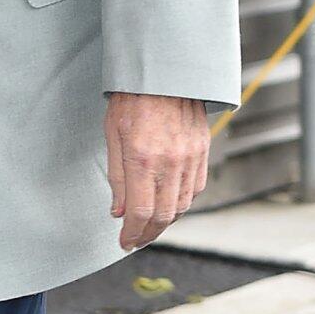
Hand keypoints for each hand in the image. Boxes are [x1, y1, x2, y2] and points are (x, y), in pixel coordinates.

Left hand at [104, 93, 209, 249]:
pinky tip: (169, 205)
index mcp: (142, 158)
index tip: (124, 242)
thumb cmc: (131, 98)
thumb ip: (116, 178)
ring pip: (182, 205)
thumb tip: (119, 212)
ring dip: (165, 222)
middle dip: (148, 234)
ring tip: (150, 226)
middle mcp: (170, 162)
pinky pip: (195, 188)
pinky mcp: (202, 151)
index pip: (140, 212)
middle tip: (135, 240)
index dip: (131, 233)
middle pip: (163, 216)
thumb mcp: (112, 135)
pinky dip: (182, 203)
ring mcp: (190, 157)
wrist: (164, 71)